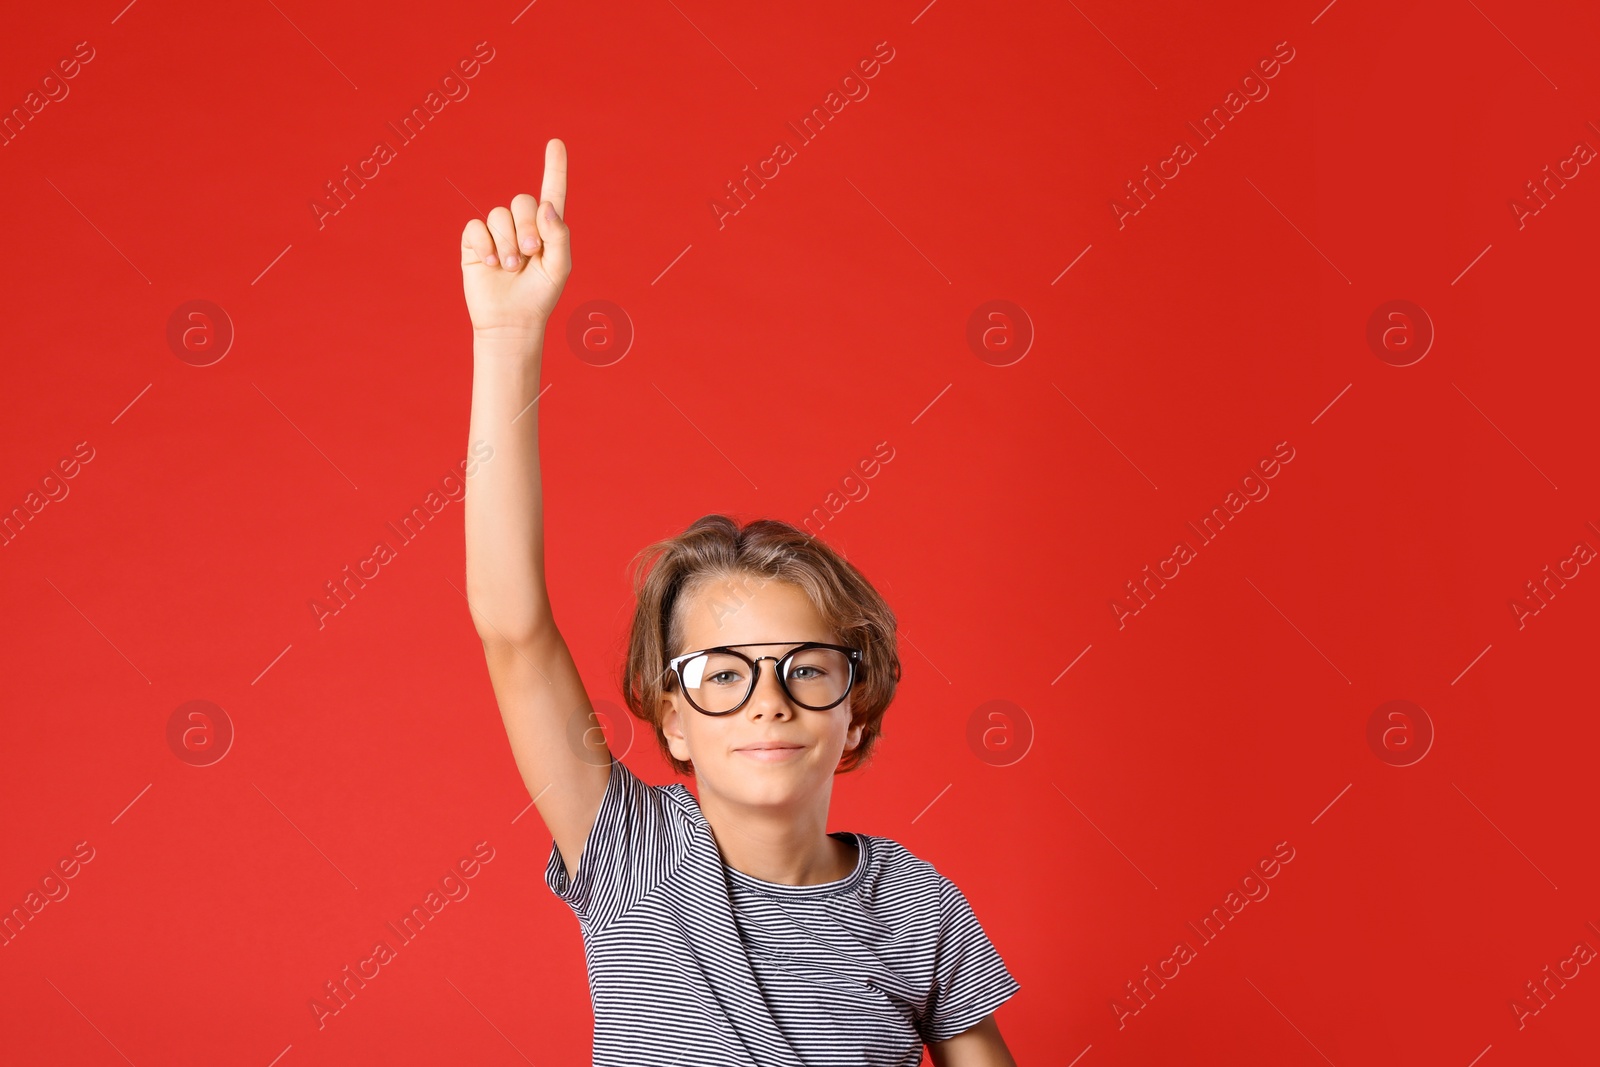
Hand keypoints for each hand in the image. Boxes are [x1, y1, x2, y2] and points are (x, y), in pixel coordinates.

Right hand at [461, 138, 570, 336]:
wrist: (512, 321)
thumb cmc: (540, 296)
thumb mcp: (559, 267)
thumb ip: (558, 235)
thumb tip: (545, 205)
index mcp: (547, 228)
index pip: (552, 192)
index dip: (554, 167)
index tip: (556, 142)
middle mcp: (521, 225)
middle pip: (522, 201)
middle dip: (528, 226)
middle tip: (531, 253)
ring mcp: (496, 232)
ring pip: (499, 214)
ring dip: (508, 243)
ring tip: (511, 267)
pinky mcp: (475, 243)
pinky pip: (476, 227)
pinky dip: (486, 245)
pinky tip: (493, 264)